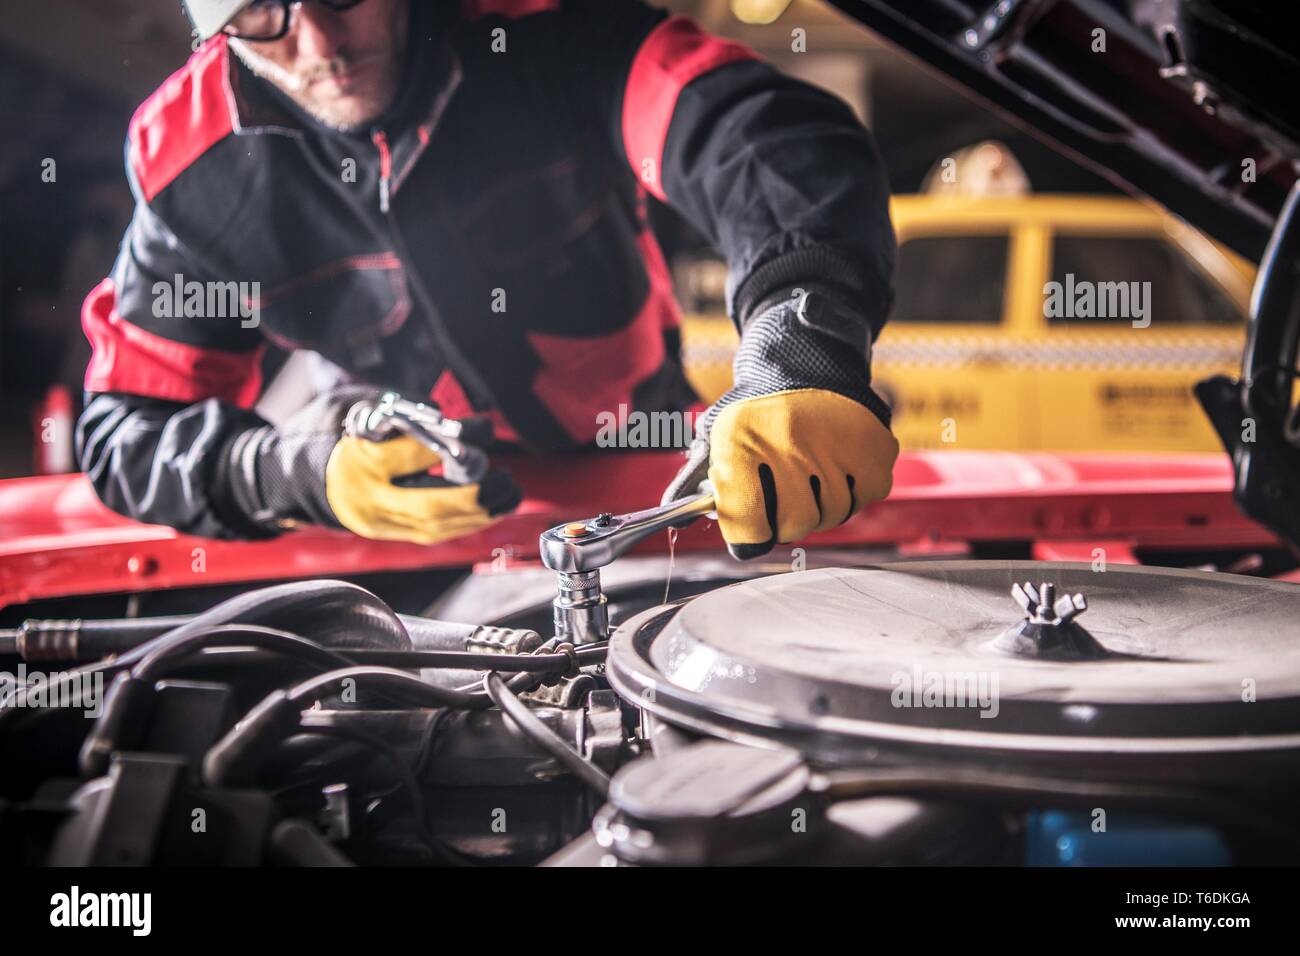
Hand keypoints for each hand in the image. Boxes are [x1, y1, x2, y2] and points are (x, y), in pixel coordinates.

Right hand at [228, 387, 519, 543]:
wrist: (283, 475)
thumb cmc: (323, 431)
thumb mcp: (353, 404)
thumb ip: (400, 410)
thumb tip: (450, 422)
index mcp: (356, 459)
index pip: (417, 453)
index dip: (457, 440)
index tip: (483, 428)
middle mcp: (366, 498)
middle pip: (430, 505)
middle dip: (476, 495)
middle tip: (505, 479)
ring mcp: (375, 522)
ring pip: (435, 526)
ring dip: (478, 514)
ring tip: (508, 494)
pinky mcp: (383, 534)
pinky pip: (430, 534)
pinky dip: (463, 522)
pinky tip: (487, 509)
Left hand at [663, 291, 897, 558]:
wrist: (805, 360)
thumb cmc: (755, 410)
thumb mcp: (717, 436)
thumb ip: (693, 481)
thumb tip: (675, 519)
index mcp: (742, 445)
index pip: (749, 527)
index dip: (747, 534)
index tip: (749, 527)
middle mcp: (790, 446)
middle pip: (793, 525)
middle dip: (785, 517)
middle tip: (783, 491)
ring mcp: (836, 449)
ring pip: (831, 514)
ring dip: (820, 503)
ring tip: (811, 468)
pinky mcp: (873, 451)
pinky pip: (863, 498)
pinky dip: (852, 489)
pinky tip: (837, 461)